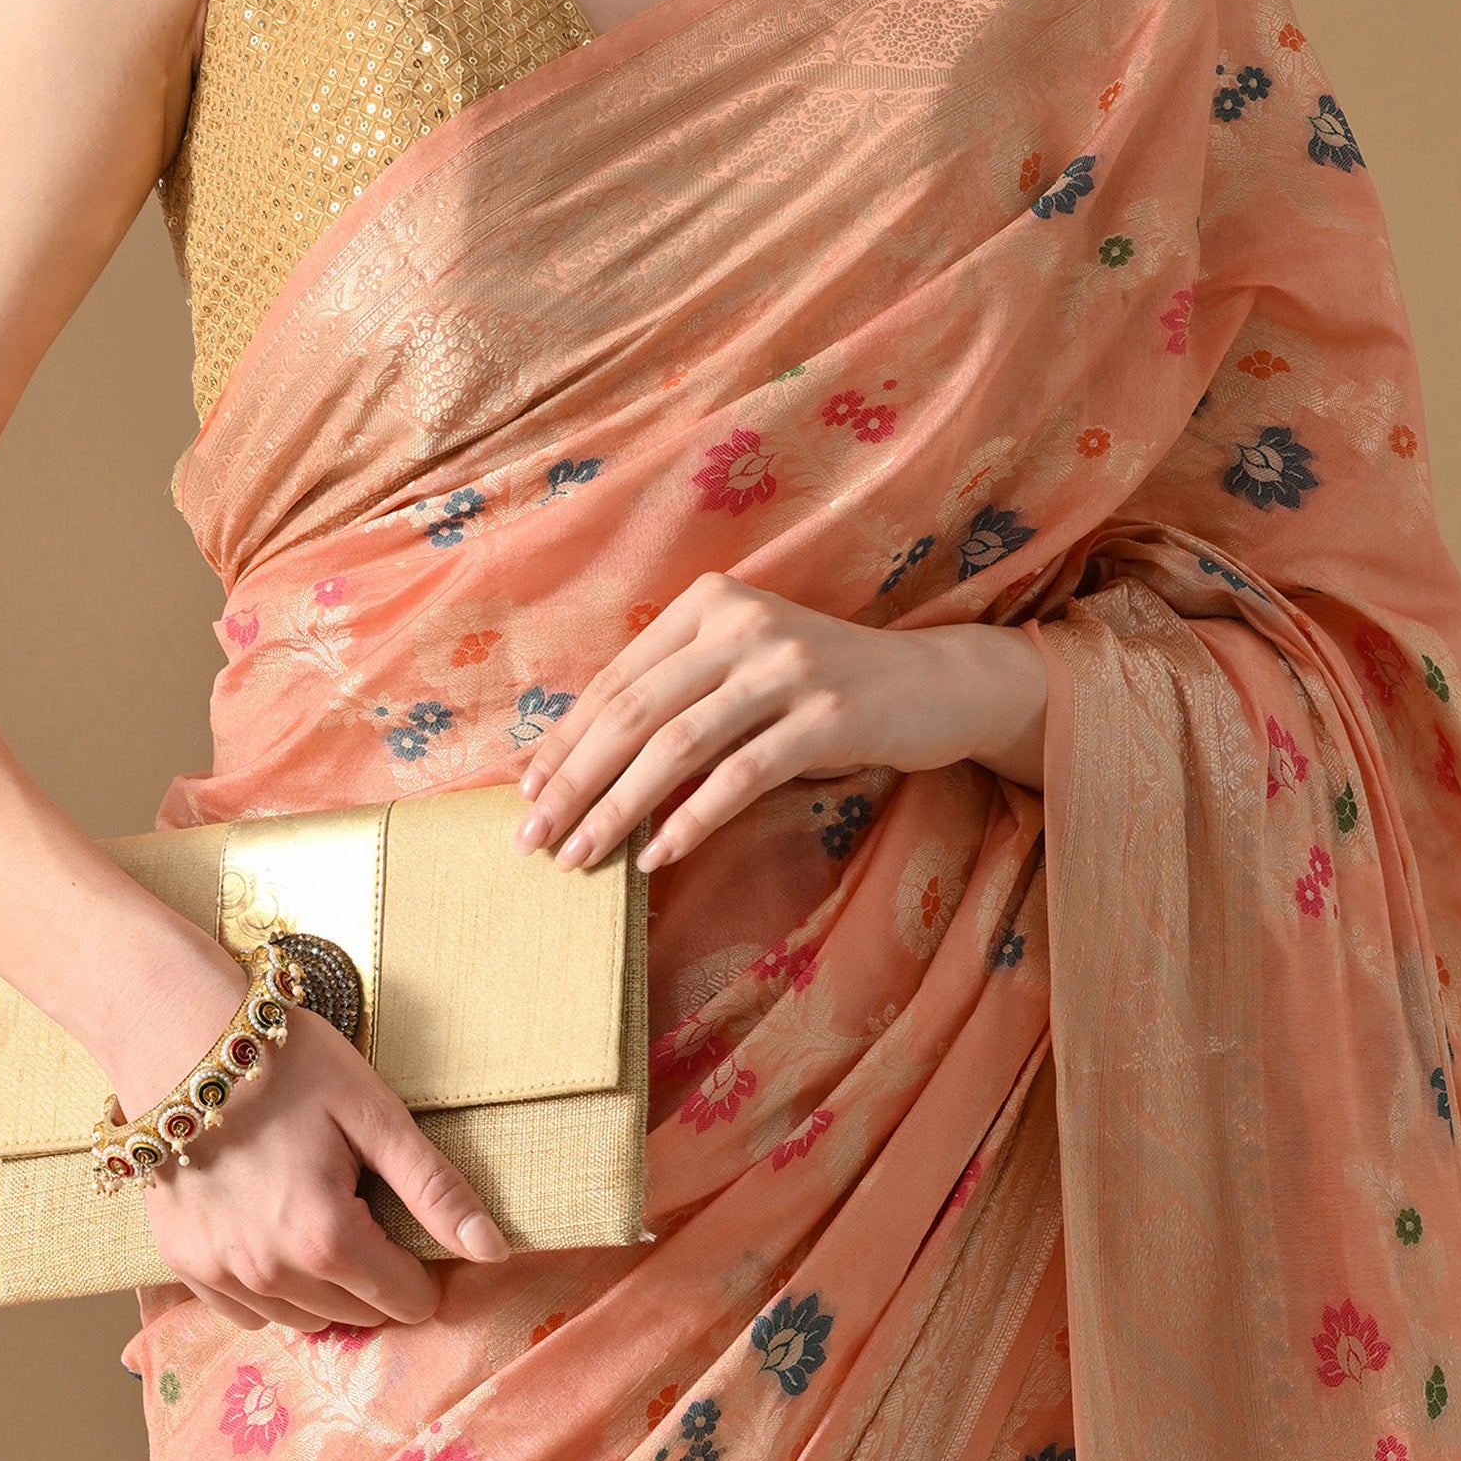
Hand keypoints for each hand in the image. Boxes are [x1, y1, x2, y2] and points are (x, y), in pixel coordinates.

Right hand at [108, 952, 509, 1333]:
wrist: (182, 1037)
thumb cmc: (290, 1065)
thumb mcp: (375, 1114)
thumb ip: (435, 1189)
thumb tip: (495, 1251)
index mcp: (325, 1237)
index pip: (404, 1301)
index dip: (424, 1268)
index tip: (416, 1227)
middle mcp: (270, 1273)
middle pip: (355, 1315)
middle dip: (377, 1277)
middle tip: (370, 1211)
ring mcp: (220, 1274)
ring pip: (301, 1321)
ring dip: (326, 1288)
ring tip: (324, 1218)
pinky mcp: (184, 1265)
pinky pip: (246, 1312)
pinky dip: (273, 1289)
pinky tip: (277, 1232)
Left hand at [514, 573, 1046, 877]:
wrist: (934, 683)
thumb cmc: (824, 684)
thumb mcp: (746, 668)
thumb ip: (678, 693)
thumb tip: (579, 763)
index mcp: (711, 604)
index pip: (618, 680)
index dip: (565, 741)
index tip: (526, 795)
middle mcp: (743, 624)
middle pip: (635, 712)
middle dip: (575, 781)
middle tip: (533, 839)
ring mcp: (787, 667)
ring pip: (677, 745)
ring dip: (619, 809)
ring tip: (581, 857)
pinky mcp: (827, 715)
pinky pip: (740, 775)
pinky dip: (691, 819)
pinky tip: (658, 855)